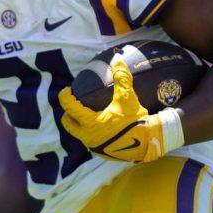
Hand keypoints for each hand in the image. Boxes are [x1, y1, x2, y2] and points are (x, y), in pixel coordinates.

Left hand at [58, 59, 181, 163]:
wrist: (147, 144)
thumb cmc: (135, 121)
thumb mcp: (128, 98)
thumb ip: (121, 79)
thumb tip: (117, 60)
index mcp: (91, 123)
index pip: (70, 107)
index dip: (65, 97)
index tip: (66, 90)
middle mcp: (88, 137)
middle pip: (68, 124)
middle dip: (67, 114)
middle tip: (72, 105)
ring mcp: (94, 146)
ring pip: (79, 134)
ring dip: (78, 125)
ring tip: (85, 116)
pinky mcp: (101, 152)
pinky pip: (90, 141)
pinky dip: (90, 133)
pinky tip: (99, 128)